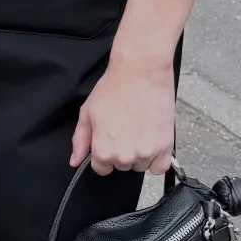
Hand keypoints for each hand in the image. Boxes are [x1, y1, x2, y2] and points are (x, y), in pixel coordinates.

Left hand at [71, 52, 174, 175]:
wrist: (141, 72)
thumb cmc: (113, 88)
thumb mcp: (88, 112)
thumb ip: (80, 140)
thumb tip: (75, 161)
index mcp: (103, 151)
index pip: (102, 168)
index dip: (104, 152)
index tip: (110, 138)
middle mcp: (125, 158)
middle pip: (121, 166)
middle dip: (121, 151)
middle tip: (125, 128)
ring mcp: (146, 154)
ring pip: (140, 166)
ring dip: (139, 154)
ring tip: (139, 129)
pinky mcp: (165, 147)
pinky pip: (159, 168)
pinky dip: (156, 159)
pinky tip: (151, 142)